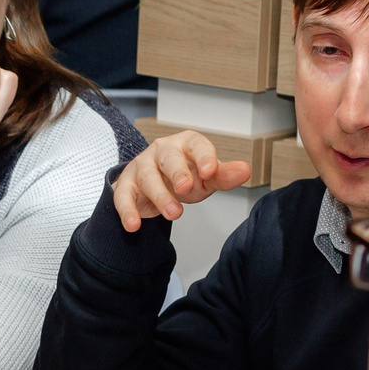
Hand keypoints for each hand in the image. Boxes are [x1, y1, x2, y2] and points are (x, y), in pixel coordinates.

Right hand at [110, 131, 252, 231]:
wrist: (153, 187)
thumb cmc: (184, 177)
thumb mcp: (207, 178)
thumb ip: (223, 175)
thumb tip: (245, 170)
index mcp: (186, 144)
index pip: (196, 145)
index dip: (203, 157)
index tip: (210, 171)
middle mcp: (161, 151)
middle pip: (168, 158)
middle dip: (177, 172)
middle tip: (186, 188)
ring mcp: (141, 167)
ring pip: (148, 178)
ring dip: (160, 196)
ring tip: (174, 214)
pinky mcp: (125, 186)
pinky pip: (123, 197)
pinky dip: (127, 211)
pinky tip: (134, 225)